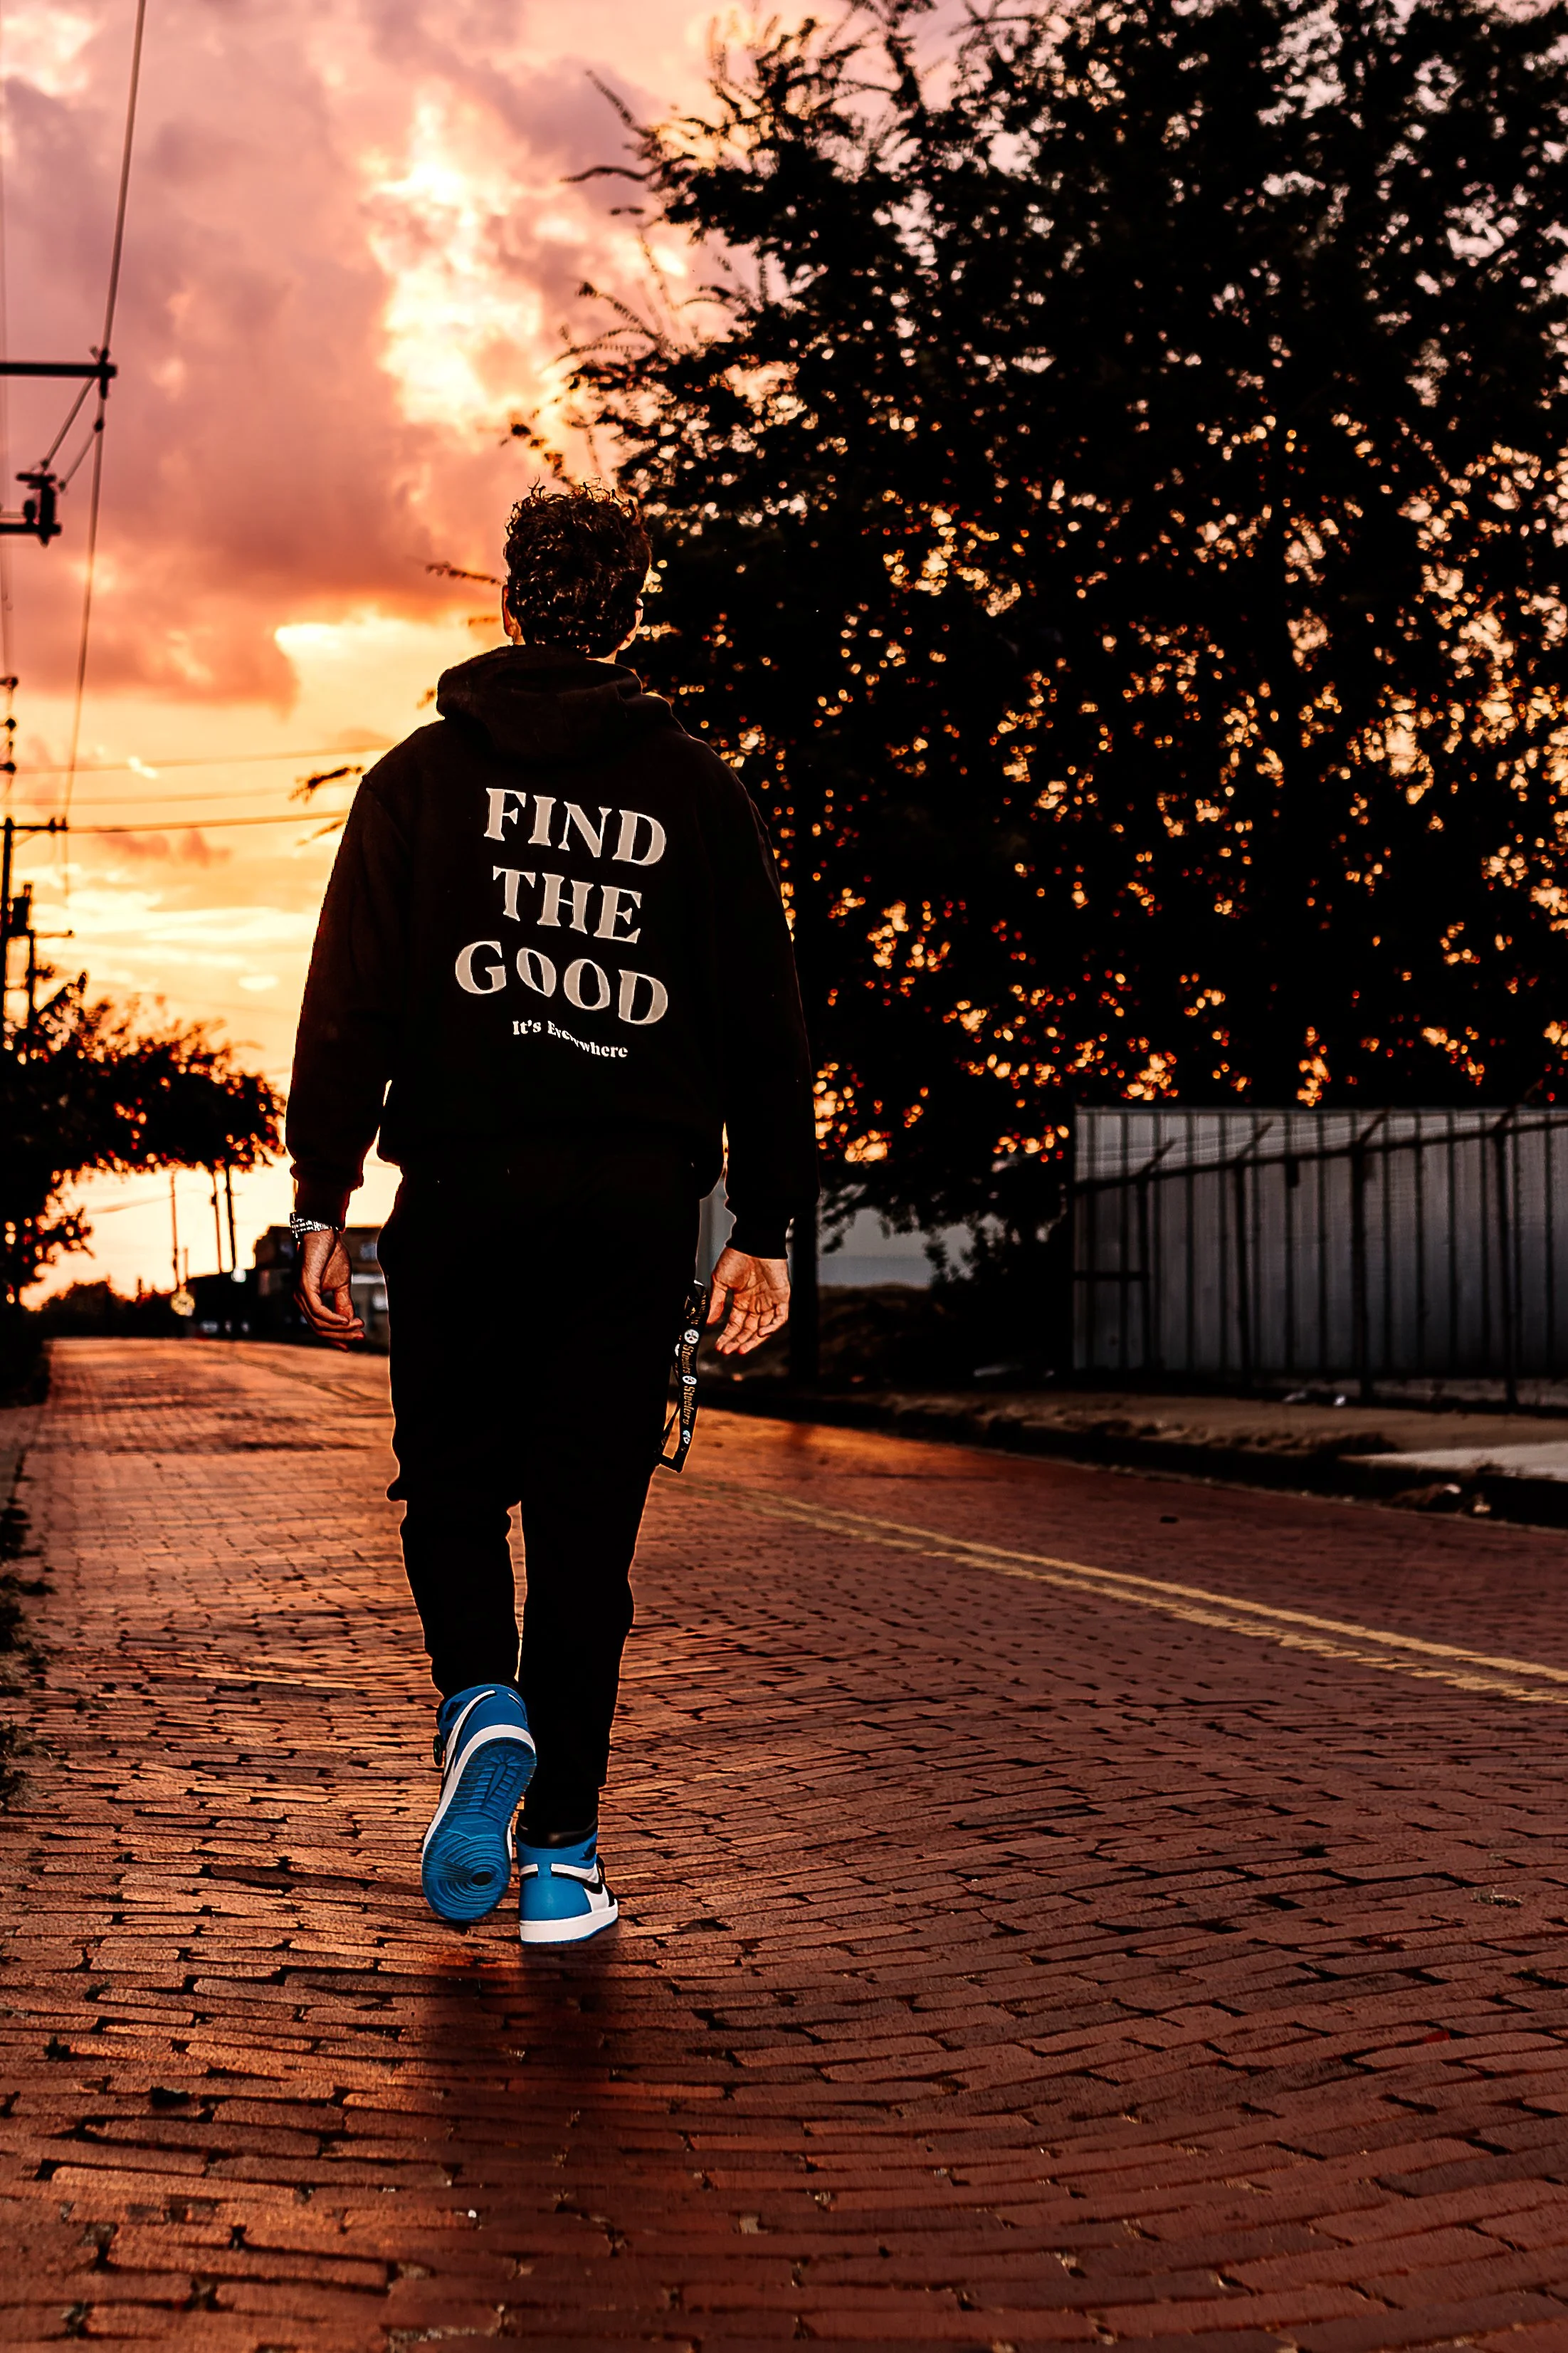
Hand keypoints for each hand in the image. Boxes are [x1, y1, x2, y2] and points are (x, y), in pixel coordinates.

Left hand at [295, 1228, 363, 1348]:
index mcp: (308, 1300)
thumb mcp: (342, 1284)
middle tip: (361, 1336)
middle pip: (319, 1329)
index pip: (319, 1327)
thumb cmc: (331, 1255)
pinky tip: (346, 1320)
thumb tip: (350, 1322)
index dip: (335, 1338)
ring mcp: (301, 1294)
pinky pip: (317, 1311)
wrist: (325, 1232)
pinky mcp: (305, 1286)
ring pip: (319, 1323)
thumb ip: (344, 1304)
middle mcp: (300, 1299)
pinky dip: (332, 1318)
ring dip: (340, 1328)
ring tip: (358, 1326)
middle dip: (341, 1335)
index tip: (350, 1346)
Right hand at [706, 1246, 789, 1355]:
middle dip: (738, 1341)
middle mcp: (756, 1303)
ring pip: (764, 1327)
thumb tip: (708, 1321)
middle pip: (749, 1330)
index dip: (728, 1337)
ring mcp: (769, 1301)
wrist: (752, 1242)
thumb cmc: (737, 1256)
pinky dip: (771, 1327)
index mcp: (742, 1300)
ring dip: (753, 1340)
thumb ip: (716, 1302)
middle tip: (728, 1351)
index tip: (720, 1347)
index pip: (735, 1324)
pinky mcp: (782, 1297)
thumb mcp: (720, 1282)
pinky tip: (759, 1333)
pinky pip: (780, 1317)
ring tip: (741, 1349)